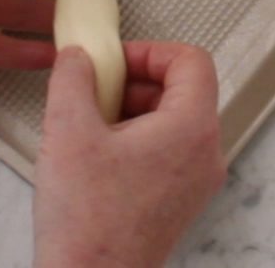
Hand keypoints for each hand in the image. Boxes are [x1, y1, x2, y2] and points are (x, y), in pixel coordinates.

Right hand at [35, 42, 226, 266]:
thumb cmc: (88, 223)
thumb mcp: (68, 131)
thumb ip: (73, 79)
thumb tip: (78, 57)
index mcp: (192, 129)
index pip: (192, 61)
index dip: (150, 51)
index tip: (115, 62)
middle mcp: (206, 154)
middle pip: (183, 91)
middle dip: (135, 83)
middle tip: (95, 94)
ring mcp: (196, 182)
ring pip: (173, 122)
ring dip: (132, 112)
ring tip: (90, 129)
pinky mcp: (180, 202)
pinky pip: (167, 152)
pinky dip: (136, 142)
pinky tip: (97, 158)